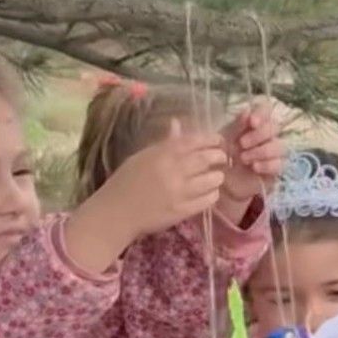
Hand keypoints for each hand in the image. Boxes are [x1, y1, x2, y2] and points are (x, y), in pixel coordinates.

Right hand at [107, 119, 227, 236]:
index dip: (211, 138)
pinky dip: (213, 194)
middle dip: (220, 156)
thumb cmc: (126, 182)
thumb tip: (177, 123)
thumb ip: (164, 142)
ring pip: (213, 179)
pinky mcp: (182, 211)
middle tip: (222, 158)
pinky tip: (209, 193)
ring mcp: (179, 192)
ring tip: (216, 176)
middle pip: (207, 158)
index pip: (194, 140)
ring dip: (218, 176)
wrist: (115, 214)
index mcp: (162, 154)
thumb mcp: (142, 157)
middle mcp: (173, 170)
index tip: (218, 140)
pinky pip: (208, 200)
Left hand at [220, 103, 284, 203]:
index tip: (252, 121)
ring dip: (261, 151)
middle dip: (258, 135)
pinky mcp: (275, 169)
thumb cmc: (220, 156)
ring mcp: (273, 152)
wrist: (220, 182)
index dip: (262, 113)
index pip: (266, 110)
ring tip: (243, 159)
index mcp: (253, 124)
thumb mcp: (224, 139)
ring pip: (279, 146)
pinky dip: (267, 164)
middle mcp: (266, 136)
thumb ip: (236, 126)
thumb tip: (247, 111)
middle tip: (241, 144)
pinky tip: (254, 167)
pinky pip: (279, 164)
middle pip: (274, 127)